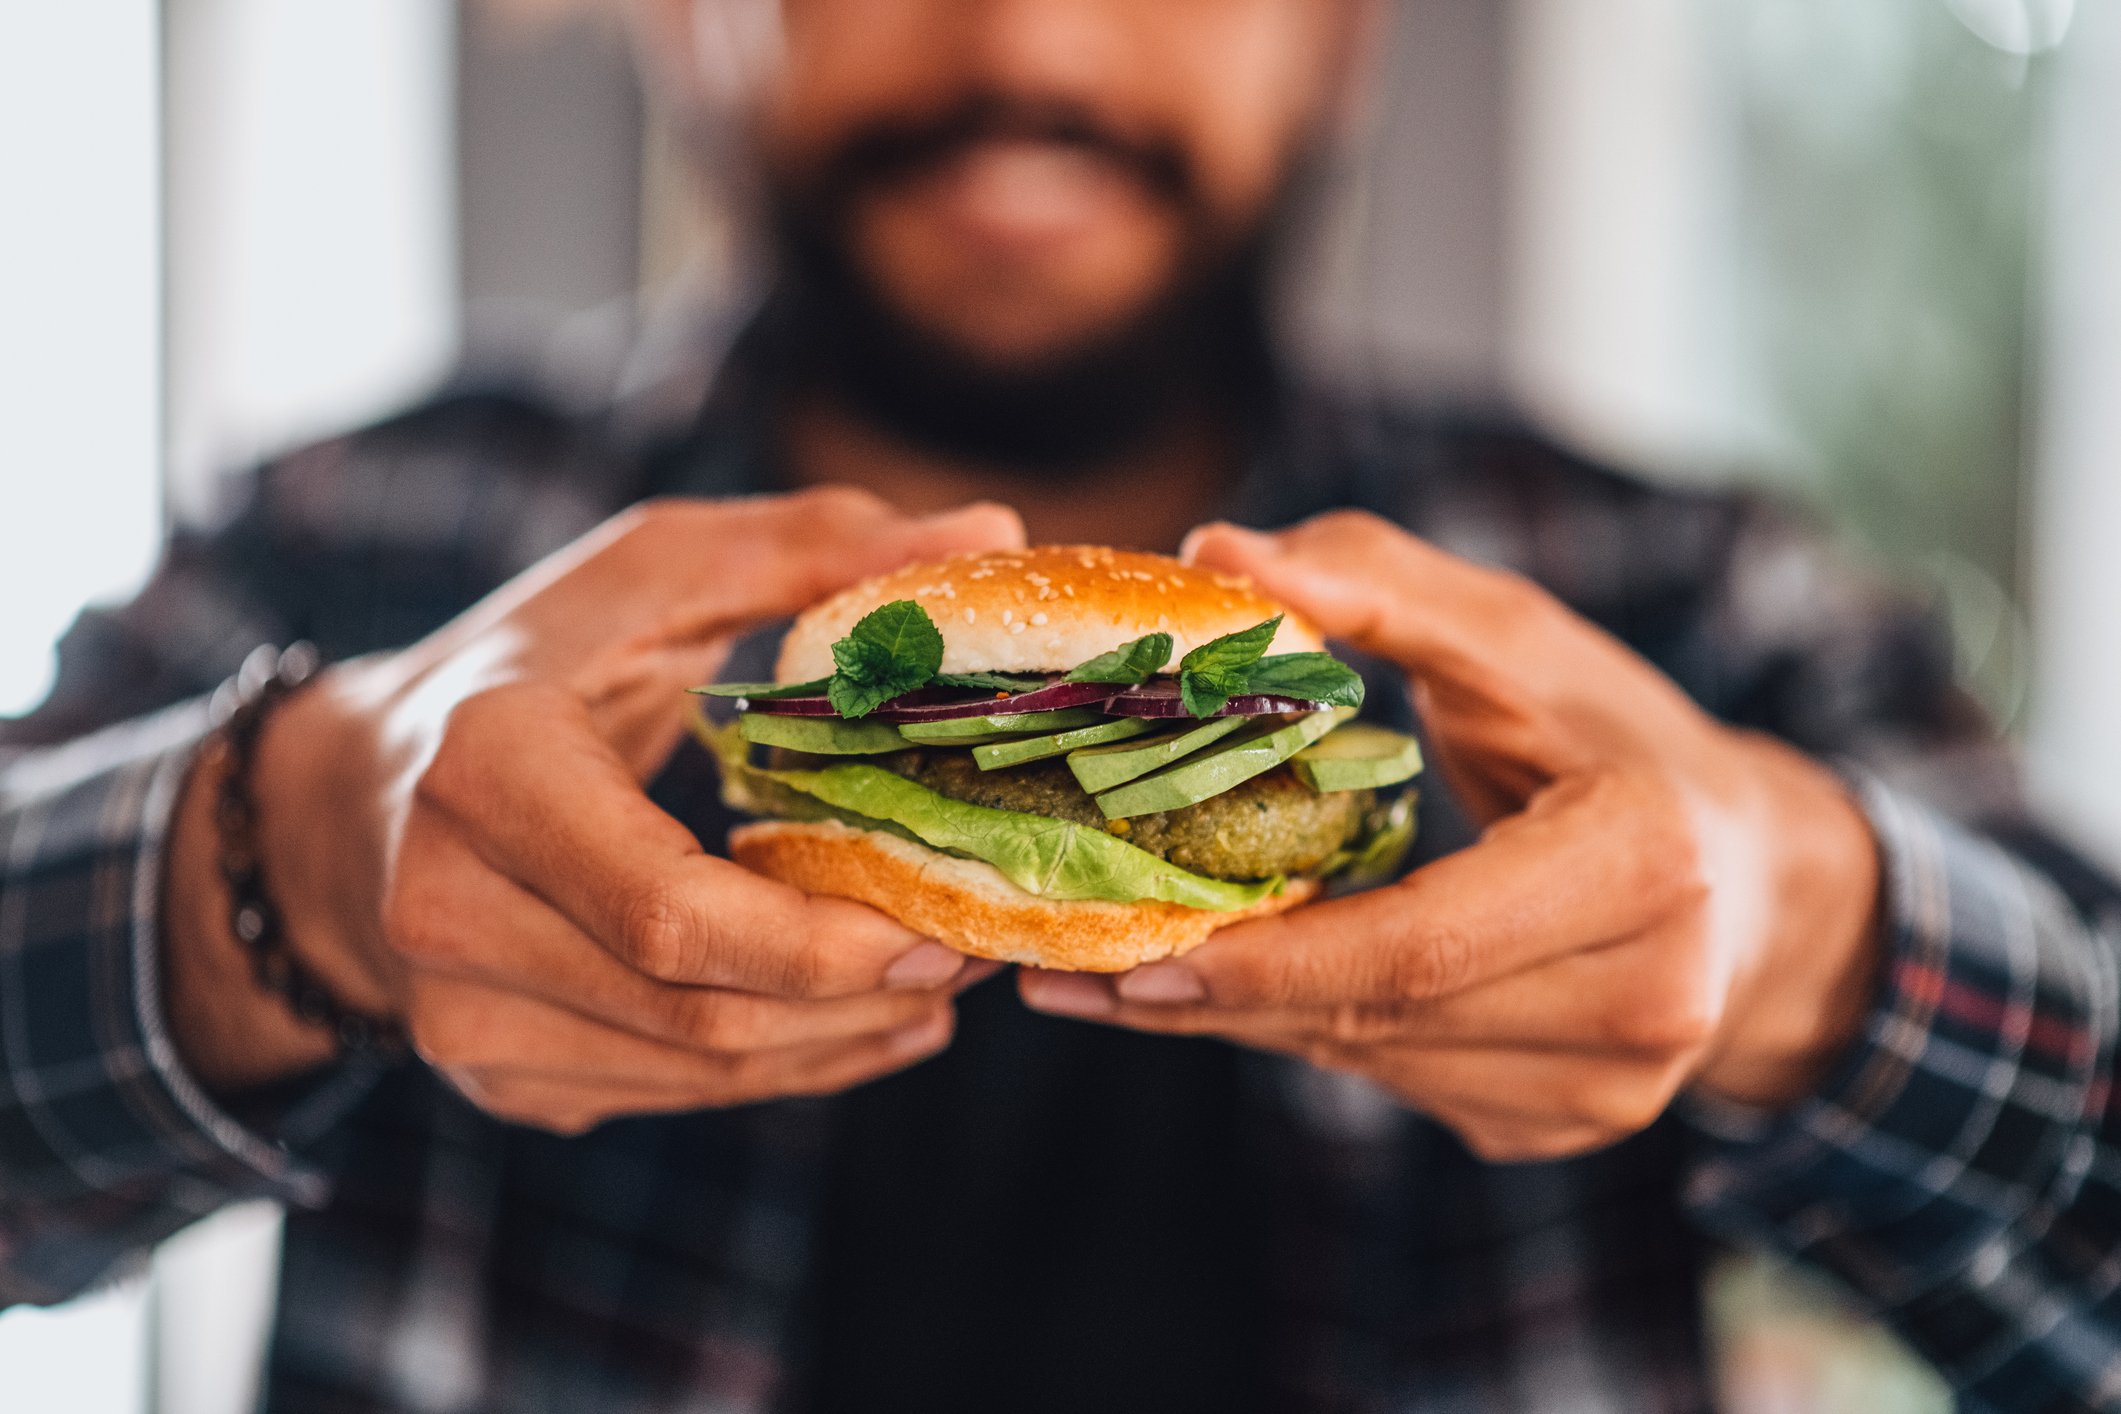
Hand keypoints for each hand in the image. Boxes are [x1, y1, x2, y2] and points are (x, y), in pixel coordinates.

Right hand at [165, 489, 1021, 1131]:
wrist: (351, 800)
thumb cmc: (526, 665)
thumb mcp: (651, 574)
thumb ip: (814, 547)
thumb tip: (993, 526)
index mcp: (484, 772)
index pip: (664, 909)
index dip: (816, 942)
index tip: (942, 923)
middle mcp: (448, 915)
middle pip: (700, 1008)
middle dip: (864, 995)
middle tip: (983, 944)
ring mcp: (463, 1020)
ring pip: (701, 1069)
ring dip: (845, 1039)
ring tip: (948, 979)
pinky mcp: (500, 1080)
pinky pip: (676, 1094)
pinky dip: (789, 1065)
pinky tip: (869, 1018)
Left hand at [1019, 512, 1881, 1160]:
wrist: (1756, 877)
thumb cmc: (1623, 738)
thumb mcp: (1520, 638)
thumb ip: (1377, 587)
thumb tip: (1216, 549)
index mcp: (1645, 866)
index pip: (1420, 944)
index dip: (1270, 960)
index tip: (1131, 960)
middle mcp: (1644, 1000)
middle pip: (1380, 1017)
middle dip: (1216, 1000)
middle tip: (1066, 976)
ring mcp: (1608, 1087)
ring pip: (1374, 1063)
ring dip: (1242, 1021)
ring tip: (1114, 978)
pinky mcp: (1563, 1124)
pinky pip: (1399, 1083)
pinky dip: (1312, 1031)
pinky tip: (1240, 987)